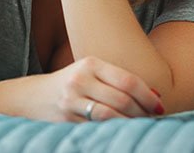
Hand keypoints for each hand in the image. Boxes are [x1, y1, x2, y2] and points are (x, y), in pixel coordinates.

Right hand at [44, 56, 164, 121]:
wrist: (34, 97)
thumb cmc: (73, 84)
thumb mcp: (91, 74)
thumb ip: (119, 81)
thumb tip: (155, 96)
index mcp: (90, 64)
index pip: (128, 81)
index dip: (148, 96)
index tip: (159, 106)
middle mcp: (80, 80)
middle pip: (122, 100)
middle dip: (142, 113)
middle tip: (152, 119)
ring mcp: (71, 100)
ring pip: (111, 116)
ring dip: (130, 124)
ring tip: (138, 126)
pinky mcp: (67, 118)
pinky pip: (98, 127)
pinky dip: (114, 130)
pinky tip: (120, 130)